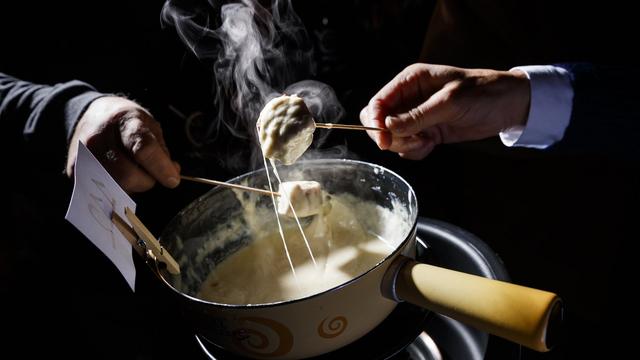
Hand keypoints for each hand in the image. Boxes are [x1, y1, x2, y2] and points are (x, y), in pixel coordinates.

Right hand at [66, 96, 180, 192]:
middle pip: (127, 175)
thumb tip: (172, 176)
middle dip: (146, 181)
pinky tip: (120, 179)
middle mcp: (99, 139)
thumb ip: (162, 152)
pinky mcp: (75, 171)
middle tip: (150, 175)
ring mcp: (83, 156)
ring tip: (134, 173)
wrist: (91, 114)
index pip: (144, 149)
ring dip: (132, 188)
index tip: (173, 180)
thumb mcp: (150, 127)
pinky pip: (101, 192)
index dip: (161, 168)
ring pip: (114, 187)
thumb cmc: (126, 123)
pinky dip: (116, 191)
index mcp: (125, 123)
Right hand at [360, 63, 529, 158]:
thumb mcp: (449, 102)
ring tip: (427, 142)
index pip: (377, 102)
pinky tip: (432, 145)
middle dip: (390, 136)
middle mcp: (409, 98)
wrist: (508, 105)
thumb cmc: (482, 92)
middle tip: (412, 141)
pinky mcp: (426, 131)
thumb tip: (387, 127)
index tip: (383, 139)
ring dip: (405, 145)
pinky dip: (415, 151)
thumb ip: (417, 116)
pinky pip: (408, 146)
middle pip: (379, 122)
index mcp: (410, 81)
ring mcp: (416, 116)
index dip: (374, 121)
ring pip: (392, 137)